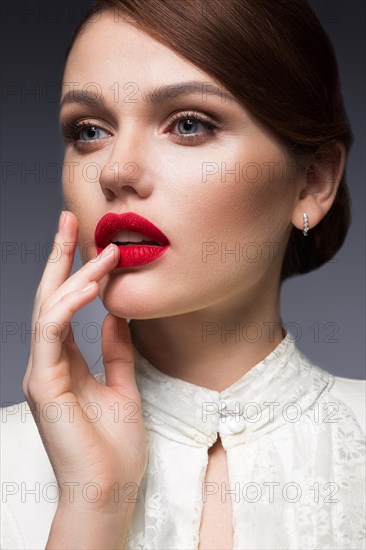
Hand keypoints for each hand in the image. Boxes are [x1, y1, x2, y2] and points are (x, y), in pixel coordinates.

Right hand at [22, 211, 147, 511]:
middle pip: (49, 298)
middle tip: (70, 218)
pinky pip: (50, 332)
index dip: (72, 270)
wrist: (111, 490)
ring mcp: (42, 372)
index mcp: (64, 363)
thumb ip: (115, 349)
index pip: (64, 305)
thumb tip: (115, 314)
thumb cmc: (115, 445)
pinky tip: (91, 286)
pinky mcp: (43, 384)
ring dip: (73, 276)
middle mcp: (48, 362)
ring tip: (101, 253)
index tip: (86, 240)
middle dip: (59, 257)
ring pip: (48, 309)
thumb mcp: (122, 383)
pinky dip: (69, 304)